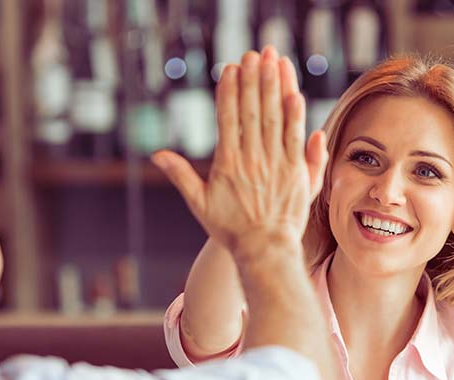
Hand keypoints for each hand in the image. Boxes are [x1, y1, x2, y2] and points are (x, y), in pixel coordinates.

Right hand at [152, 46, 327, 258]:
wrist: (263, 251)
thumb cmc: (231, 229)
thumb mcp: (199, 203)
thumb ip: (181, 175)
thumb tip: (158, 155)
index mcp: (227, 164)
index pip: (228, 119)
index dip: (230, 92)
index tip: (231, 69)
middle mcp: (252, 161)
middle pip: (253, 113)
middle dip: (253, 81)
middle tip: (254, 54)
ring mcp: (275, 165)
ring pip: (275, 120)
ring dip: (274, 89)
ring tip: (274, 63)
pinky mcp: (295, 173)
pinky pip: (295, 140)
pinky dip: (295, 117)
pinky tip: (294, 95)